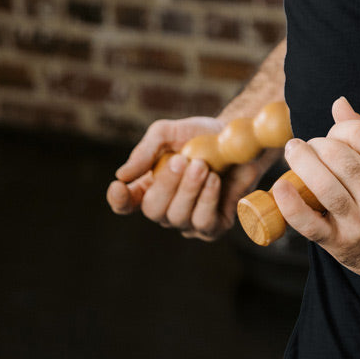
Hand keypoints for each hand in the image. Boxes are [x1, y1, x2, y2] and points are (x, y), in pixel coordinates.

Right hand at [107, 117, 271, 240]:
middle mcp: (166, 208)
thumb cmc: (202, 136)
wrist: (241, 139)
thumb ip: (146, 150)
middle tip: (182, 160)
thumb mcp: (170, 133)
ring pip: (178, 217)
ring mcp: (190, 220)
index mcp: (149, 188)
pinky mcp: (215, 226)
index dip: (119, 200)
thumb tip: (122, 175)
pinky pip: (203, 223)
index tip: (118, 187)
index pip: (125, 204)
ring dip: (190, 189)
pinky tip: (214, 180)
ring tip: (203, 165)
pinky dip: (207, 200)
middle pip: (153, 210)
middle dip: (167, 184)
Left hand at [273, 98, 359, 286]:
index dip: (339, 129)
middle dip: (317, 144)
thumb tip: (339, 104)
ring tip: (293, 151)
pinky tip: (280, 186)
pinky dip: (290, 204)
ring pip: (323, 185)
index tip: (334, 135)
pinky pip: (309, 223)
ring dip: (301, 162)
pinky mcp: (340, 244)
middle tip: (310, 145)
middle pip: (339, 157)